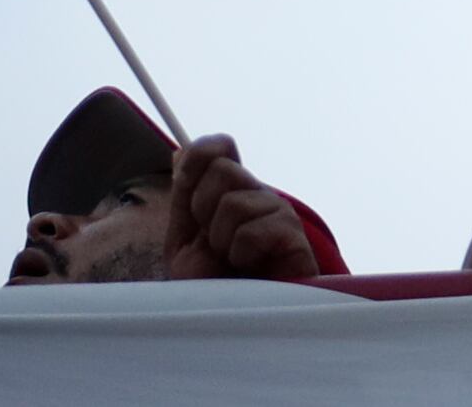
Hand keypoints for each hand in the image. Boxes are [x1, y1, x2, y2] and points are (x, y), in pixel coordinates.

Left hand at [155, 138, 321, 281]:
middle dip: (203, 210)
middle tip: (212, 243)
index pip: (218, 148)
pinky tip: (250, 268)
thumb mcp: (185, 242)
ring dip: (220, 240)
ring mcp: (278, 214)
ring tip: (231, 261)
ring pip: (234, 202)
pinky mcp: (293, 237)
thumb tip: (178, 153)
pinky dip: (241, 252)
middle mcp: (257, 196)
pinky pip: (254, 228)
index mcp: (229, 193)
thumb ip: (185, 198)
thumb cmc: (212, 289)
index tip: (186, 186)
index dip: (199, 157)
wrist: (235, 324)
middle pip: (222, 170)